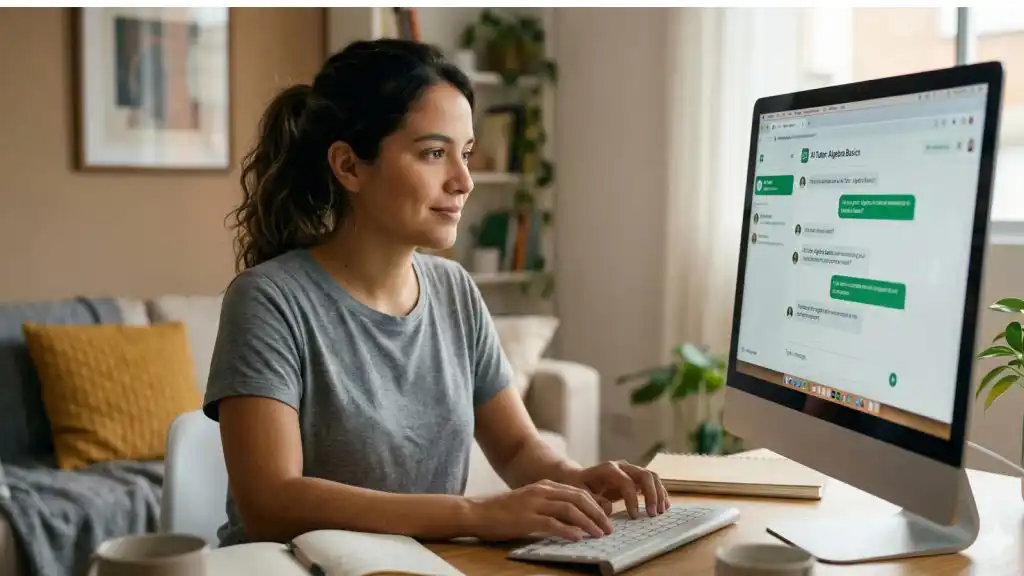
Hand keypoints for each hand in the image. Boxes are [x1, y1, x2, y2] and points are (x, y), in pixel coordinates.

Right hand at [466, 479, 614, 541]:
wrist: (477, 512)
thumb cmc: (502, 511)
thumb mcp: (530, 502)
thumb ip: (549, 506)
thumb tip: (572, 520)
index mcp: (545, 486)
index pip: (578, 492)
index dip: (596, 505)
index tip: (606, 518)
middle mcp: (542, 491)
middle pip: (579, 498)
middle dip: (598, 513)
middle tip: (609, 528)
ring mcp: (534, 504)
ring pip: (570, 509)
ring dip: (588, 522)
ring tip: (599, 534)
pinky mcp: (526, 518)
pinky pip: (553, 523)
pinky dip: (568, 530)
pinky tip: (578, 538)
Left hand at [568, 460, 669, 518]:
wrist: (578, 477)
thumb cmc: (578, 486)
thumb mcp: (580, 493)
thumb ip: (593, 500)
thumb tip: (609, 508)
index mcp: (609, 469)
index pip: (627, 482)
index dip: (632, 499)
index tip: (634, 516)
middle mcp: (622, 466)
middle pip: (645, 475)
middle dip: (652, 494)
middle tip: (652, 514)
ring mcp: (631, 470)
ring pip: (652, 477)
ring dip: (659, 493)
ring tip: (661, 511)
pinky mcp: (635, 478)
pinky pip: (652, 482)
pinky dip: (660, 493)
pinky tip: (664, 506)